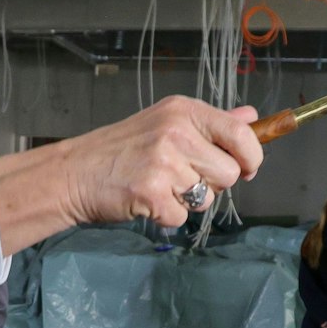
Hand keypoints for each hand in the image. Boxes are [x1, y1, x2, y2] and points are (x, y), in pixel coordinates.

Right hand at [6, 96, 261, 235]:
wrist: (74, 173)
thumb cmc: (121, 150)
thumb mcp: (166, 123)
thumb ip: (212, 124)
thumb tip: (251, 116)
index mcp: (183, 111)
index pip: (241, 135)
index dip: (251, 157)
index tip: (247, 168)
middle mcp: (176, 132)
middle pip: (229, 173)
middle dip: (212, 183)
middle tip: (181, 177)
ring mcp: (163, 162)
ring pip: (207, 198)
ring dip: (187, 200)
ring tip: (159, 186)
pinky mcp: (151, 192)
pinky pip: (181, 216)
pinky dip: (166, 215)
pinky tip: (146, 200)